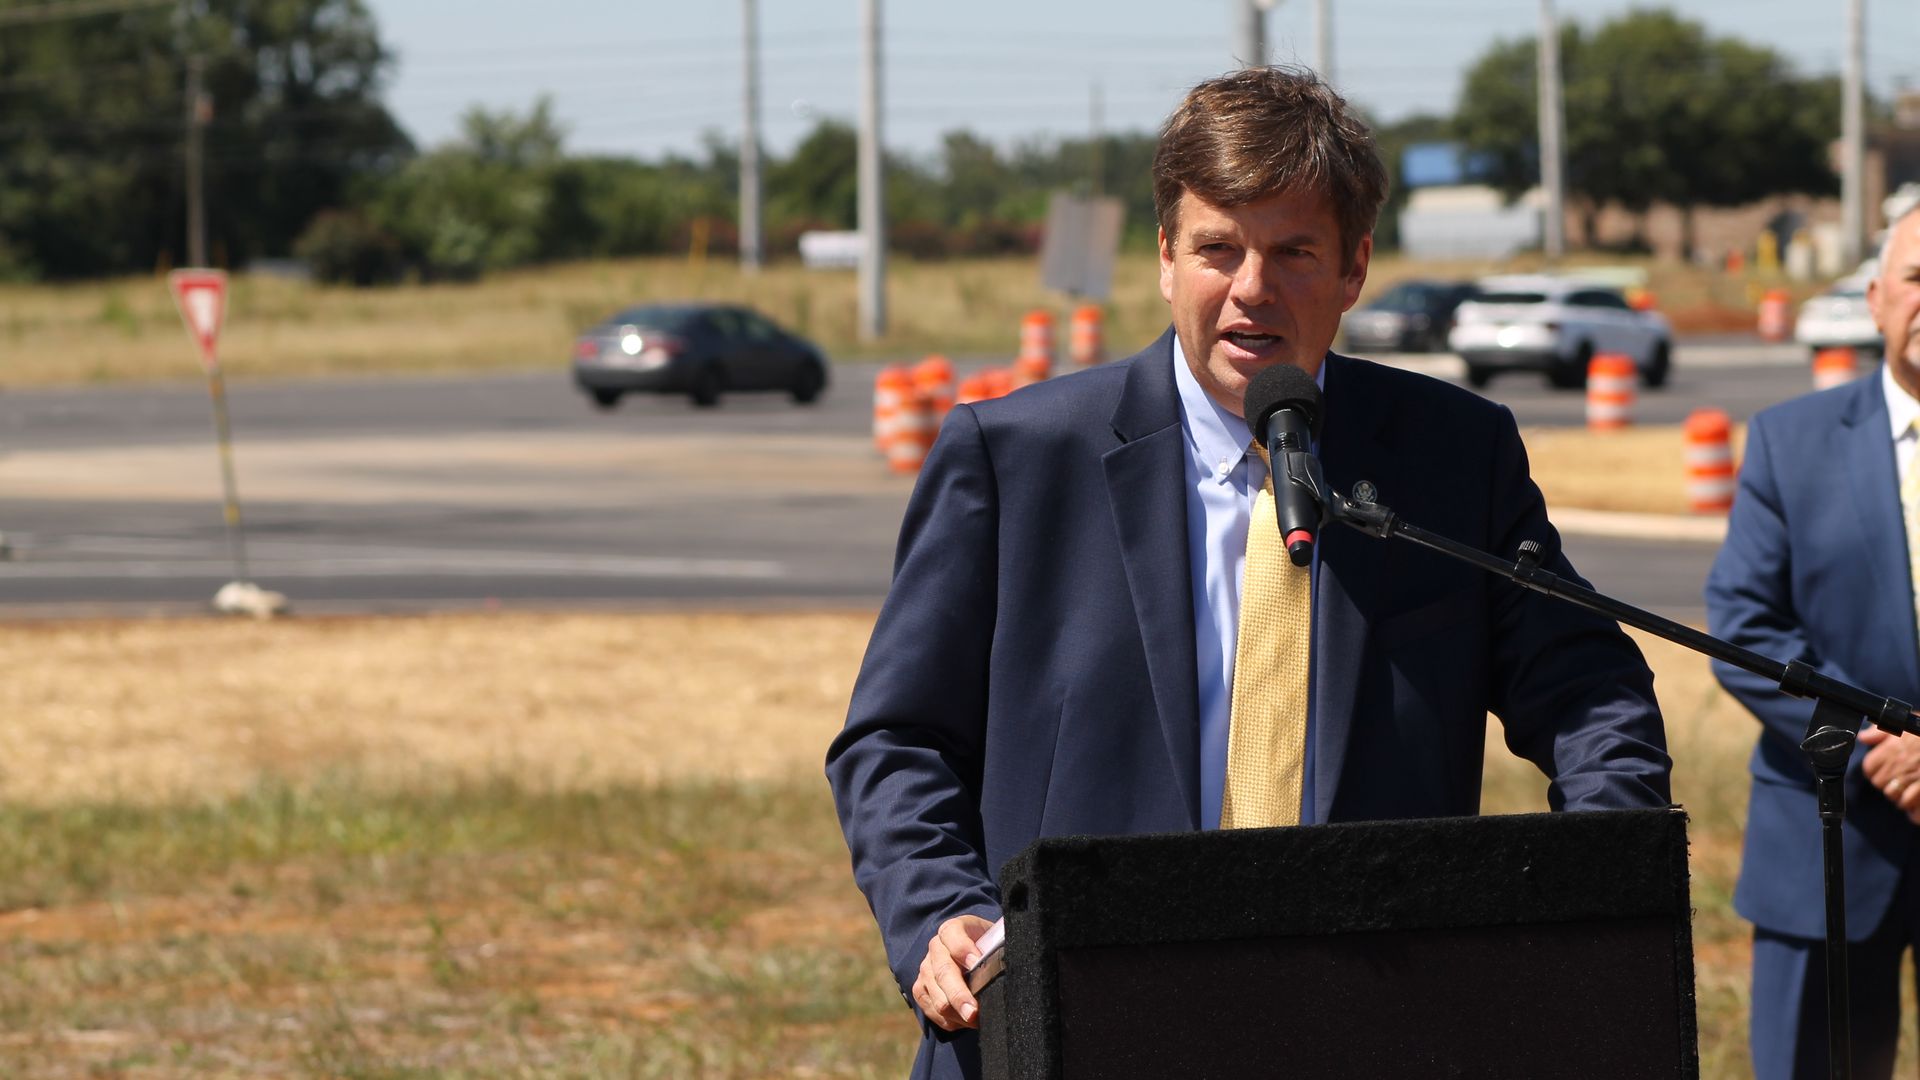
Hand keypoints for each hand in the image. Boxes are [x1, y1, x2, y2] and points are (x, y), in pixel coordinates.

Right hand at [912, 914, 995, 1030]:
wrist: (973, 952)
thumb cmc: (988, 947)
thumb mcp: (995, 939)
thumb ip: (997, 949)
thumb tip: (1006, 967)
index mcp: (953, 929)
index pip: (953, 935)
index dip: (963, 949)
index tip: (976, 962)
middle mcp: (936, 947)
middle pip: (943, 972)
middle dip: (958, 995)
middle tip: (973, 1012)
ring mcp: (925, 969)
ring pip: (937, 997)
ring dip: (957, 1014)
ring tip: (977, 1022)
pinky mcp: (920, 989)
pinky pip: (932, 1011)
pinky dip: (950, 1021)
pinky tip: (965, 1021)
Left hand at [1860, 727, 1919, 823]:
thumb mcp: (1908, 723)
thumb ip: (1882, 731)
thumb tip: (1864, 737)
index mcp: (1891, 752)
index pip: (1870, 770)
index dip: (1880, 770)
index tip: (1891, 769)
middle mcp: (1900, 770)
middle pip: (1883, 787)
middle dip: (1893, 786)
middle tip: (1908, 780)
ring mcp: (1915, 787)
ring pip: (1899, 802)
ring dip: (1908, 799)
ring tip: (1918, 790)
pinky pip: (1915, 816)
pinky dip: (1917, 814)